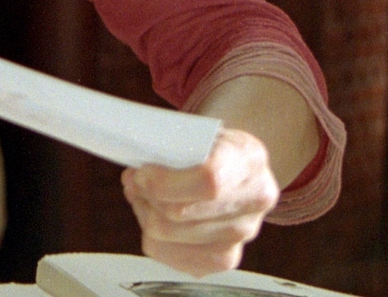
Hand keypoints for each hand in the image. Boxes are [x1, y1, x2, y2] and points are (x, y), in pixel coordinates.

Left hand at [122, 127, 281, 275]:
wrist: (237, 165)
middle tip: (134, 181)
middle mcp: (254, 202)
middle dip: (145, 196)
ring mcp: (242, 234)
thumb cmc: (210, 145)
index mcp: (249, 160)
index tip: (140, 173)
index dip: (163, 182)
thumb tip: (134, 163)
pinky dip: (153, 238)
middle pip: (181, 214)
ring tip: (142, 196)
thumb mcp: (197, 129)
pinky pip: (171, 257)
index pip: (207, 181)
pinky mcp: (225, 258)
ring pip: (169, 236)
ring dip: (145, 214)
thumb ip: (169, 144)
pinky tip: (155, 217)